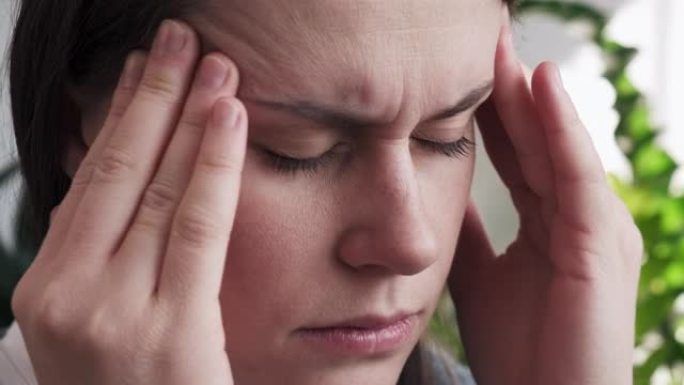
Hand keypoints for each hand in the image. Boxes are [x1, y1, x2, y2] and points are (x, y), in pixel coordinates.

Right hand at [11, 19, 245, 384]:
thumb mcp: (99, 321)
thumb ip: (108, 255)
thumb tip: (128, 181)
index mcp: (46, 287)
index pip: (92, 180)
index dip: (121, 116)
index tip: (145, 68)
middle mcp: (67, 293)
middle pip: (119, 170)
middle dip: (152, 94)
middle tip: (179, 37)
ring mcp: (113, 314)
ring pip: (158, 190)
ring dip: (187, 117)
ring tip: (214, 64)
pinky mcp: (168, 332)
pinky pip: (195, 229)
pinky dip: (212, 167)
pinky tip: (228, 119)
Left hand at [448, 23, 642, 384]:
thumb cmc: (519, 349)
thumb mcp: (478, 275)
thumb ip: (466, 231)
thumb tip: (435, 190)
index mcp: (550, 223)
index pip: (519, 151)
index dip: (492, 109)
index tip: (462, 69)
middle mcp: (577, 216)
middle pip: (538, 138)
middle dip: (508, 87)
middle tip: (483, 37)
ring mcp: (596, 226)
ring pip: (557, 144)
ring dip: (530, 92)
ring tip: (501, 45)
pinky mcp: (602, 243)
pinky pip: (576, 172)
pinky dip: (560, 126)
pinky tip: (539, 81)